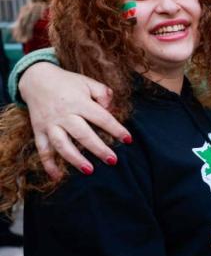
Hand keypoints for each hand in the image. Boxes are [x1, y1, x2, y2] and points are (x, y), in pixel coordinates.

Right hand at [18, 62, 130, 179]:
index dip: (116, 129)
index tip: (128, 140)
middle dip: (98, 149)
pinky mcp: (38, 130)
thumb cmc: (68, 82)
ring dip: (75, 159)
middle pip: (82, 134)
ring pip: (62, 144)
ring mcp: (50, 124)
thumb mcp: (87, 82)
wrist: (36, 79)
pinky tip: (57, 177)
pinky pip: (42, 149)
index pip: (101, 117)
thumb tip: (111, 109)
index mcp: (79, 102)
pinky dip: (48, 164)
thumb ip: (103, 93)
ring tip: (89, 171)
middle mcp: (64, 114)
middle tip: (113, 160)